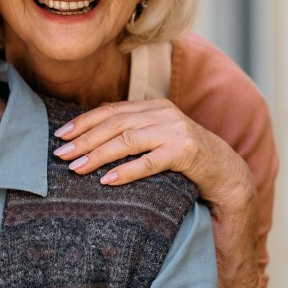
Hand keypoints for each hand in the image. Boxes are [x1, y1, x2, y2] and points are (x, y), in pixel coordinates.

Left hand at [54, 100, 260, 287]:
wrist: (226, 172)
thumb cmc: (185, 158)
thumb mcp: (157, 138)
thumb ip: (132, 132)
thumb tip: (91, 137)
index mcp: (153, 107)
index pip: (111, 111)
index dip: (83, 122)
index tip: (61, 135)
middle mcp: (163, 113)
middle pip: (115, 124)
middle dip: (84, 139)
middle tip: (61, 154)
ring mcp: (175, 131)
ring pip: (128, 140)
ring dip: (99, 154)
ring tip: (77, 168)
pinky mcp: (186, 152)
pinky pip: (149, 162)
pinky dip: (126, 171)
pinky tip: (108, 180)